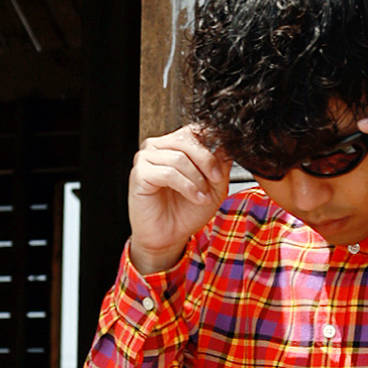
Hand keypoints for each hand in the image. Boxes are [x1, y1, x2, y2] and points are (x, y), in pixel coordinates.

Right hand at [128, 124, 230, 274]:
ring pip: (179, 158)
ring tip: (204, 197)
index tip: (222, 169)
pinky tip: (195, 198)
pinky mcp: (140, 173)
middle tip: (217, 180)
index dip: (212, 146)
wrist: (168, 237)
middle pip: (187, 138)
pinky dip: (186, 186)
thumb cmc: (186, 212)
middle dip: (207, 161)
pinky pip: (168, 173)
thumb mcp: (213, 187)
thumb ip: (220, 165)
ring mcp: (146, 158)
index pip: (194, 131)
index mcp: (174, 144)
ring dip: (197, 180)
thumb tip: (227, 145)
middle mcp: (159, 146)